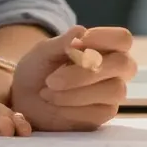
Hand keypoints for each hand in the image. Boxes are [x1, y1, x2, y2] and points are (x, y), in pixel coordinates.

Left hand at [9, 26, 140, 131]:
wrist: (24, 98)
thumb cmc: (39, 69)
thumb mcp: (43, 52)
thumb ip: (61, 42)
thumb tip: (80, 31)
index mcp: (107, 46)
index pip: (122, 39)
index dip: (104, 38)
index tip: (77, 44)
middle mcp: (117, 69)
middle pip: (121, 64)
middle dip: (85, 72)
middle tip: (52, 80)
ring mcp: (114, 92)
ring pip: (113, 90)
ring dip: (75, 93)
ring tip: (48, 92)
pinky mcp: (105, 114)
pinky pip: (99, 113)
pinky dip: (72, 109)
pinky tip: (56, 104)